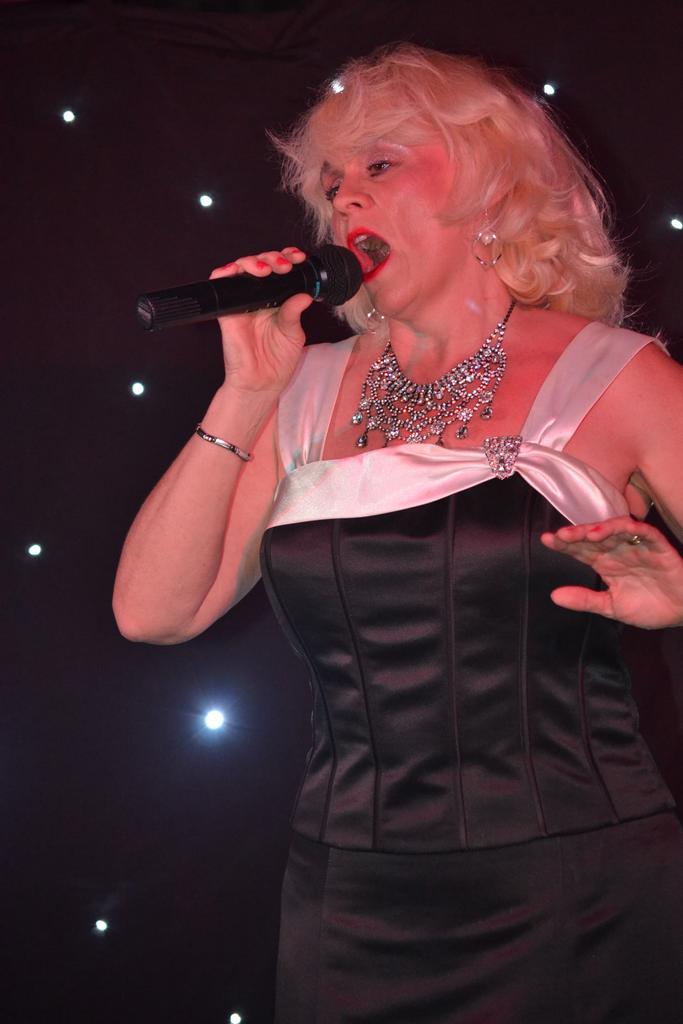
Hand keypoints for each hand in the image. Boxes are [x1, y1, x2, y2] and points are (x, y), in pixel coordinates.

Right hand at [209, 247, 312, 393]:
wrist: (261, 383)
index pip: (280, 271)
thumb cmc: (278, 361)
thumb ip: (295, 313)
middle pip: (260, 265)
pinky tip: (235, 271)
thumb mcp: (293, 334)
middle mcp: (259, 297)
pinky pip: (220, 285)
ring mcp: (242, 302)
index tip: (299, 258)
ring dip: (253, 262)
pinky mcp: (227, 311)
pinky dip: (224, 273)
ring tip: (267, 269)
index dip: (287, 259)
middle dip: (273, 258)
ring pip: (241, 269)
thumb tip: (305, 294)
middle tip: (284, 265)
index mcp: (277, 299)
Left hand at [540, 516, 682, 628]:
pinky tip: (616, 530)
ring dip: (600, 529)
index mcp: (606, 564)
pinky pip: (644, 532)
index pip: (580, 550)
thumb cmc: (650, 606)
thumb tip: (554, 596)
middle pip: (593, 537)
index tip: (546, 540)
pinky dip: (630, 528)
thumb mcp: (612, 606)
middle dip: (576, 534)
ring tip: (584, 534)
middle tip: (559, 535)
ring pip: (615, 530)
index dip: (564, 544)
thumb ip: (585, 600)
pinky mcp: (658, 546)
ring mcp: (637, 546)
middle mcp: (618, 551)